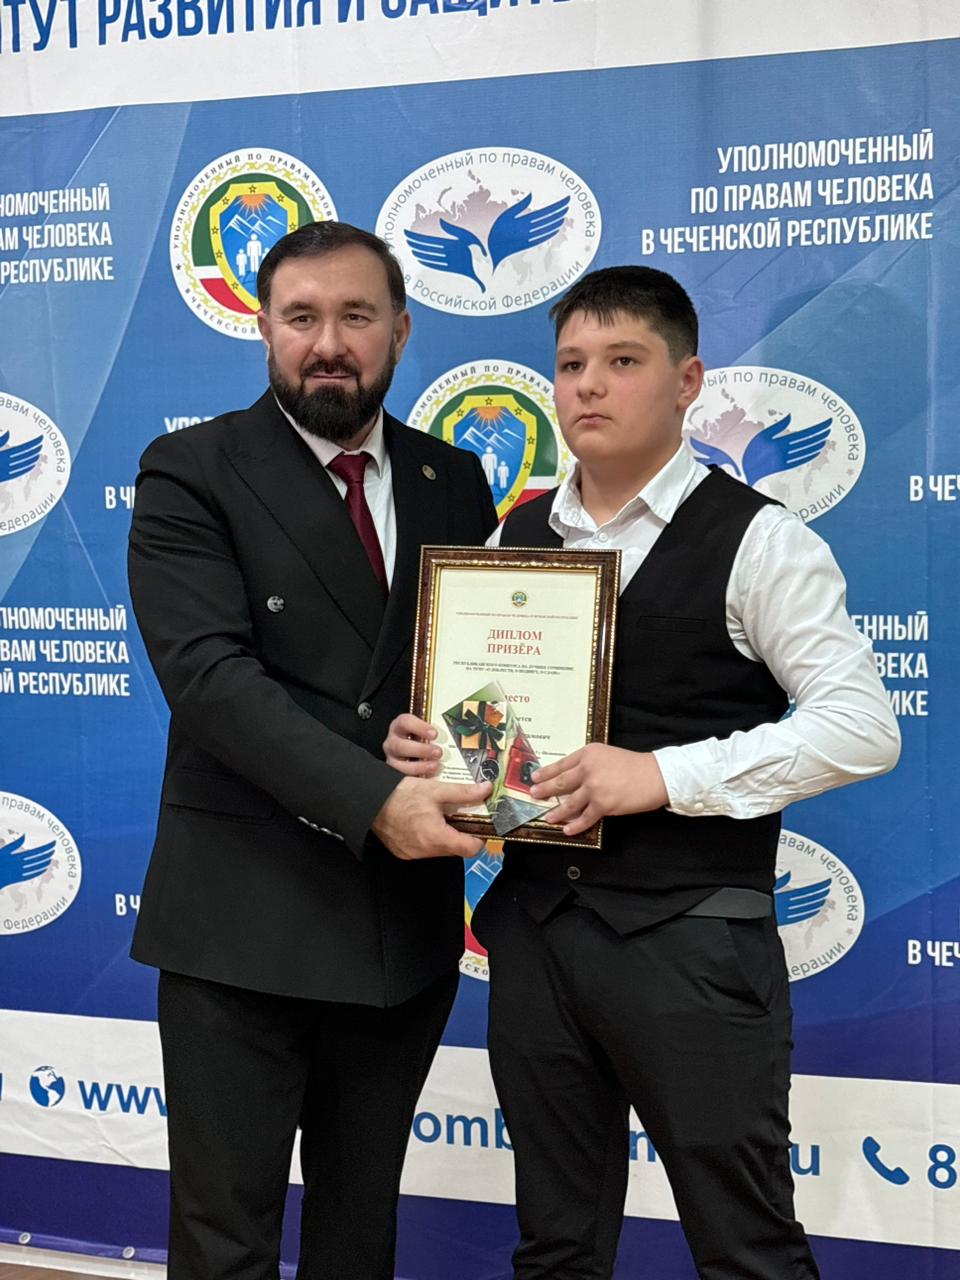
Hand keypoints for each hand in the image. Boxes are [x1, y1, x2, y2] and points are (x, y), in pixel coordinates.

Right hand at [371, 776, 491, 860]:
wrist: (369, 801)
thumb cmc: (399, 795)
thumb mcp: (435, 789)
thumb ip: (463, 792)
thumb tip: (484, 789)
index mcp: (435, 836)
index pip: (470, 849)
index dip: (479, 839)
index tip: (480, 827)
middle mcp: (425, 850)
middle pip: (456, 850)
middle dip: (462, 835)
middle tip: (461, 817)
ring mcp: (413, 853)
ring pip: (440, 850)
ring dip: (445, 836)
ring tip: (441, 817)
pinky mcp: (404, 853)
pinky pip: (425, 850)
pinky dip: (430, 839)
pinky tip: (425, 822)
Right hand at [383, 713, 442, 777]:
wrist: (417, 750)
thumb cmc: (424, 737)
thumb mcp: (427, 730)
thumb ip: (436, 730)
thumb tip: (455, 733)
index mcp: (400, 726)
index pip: (405, 722)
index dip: (419, 727)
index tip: (434, 734)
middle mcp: (393, 742)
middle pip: (401, 745)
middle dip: (421, 750)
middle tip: (438, 752)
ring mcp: (393, 758)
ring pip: (400, 764)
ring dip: (419, 766)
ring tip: (435, 766)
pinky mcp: (397, 773)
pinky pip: (405, 777)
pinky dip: (418, 777)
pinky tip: (430, 776)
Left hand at [529, 744, 668, 837]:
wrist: (656, 775)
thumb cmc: (634, 765)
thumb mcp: (607, 755)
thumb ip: (589, 764)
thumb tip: (572, 778)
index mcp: (588, 753)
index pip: (562, 764)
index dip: (546, 772)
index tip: (534, 777)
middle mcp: (588, 769)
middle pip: (560, 782)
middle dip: (544, 790)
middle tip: (533, 795)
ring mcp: (595, 788)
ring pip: (569, 803)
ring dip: (557, 812)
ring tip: (548, 817)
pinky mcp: (603, 805)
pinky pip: (584, 818)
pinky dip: (575, 826)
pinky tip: (567, 830)